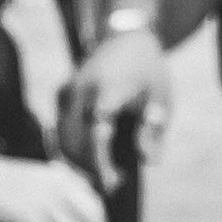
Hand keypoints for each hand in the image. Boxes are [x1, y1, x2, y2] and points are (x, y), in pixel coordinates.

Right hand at [58, 25, 170, 188]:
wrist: (127, 38)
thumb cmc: (149, 73)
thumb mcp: (161, 101)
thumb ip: (154, 133)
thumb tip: (147, 162)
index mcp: (108, 91)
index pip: (96, 134)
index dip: (101, 163)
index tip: (113, 184)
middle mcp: (82, 90)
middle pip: (75, 141)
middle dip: (90, 168)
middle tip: (114, 183)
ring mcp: (69, 90)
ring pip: (63, 137)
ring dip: (79, 160)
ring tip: (106, 170)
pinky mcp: (62, 92)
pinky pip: (60, 128)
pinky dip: (73, 146)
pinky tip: (94, 155)